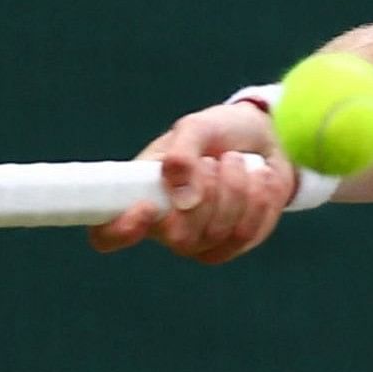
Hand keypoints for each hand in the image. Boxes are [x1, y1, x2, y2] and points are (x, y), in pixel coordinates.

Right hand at [88, 102, 293, 263]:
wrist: (265, 138)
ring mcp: (199, 241)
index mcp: (139, 195)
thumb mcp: (197, 127)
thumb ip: (182, 154)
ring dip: (235, 188)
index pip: (107, 235)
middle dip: (206, 192)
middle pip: (179, 238)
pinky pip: (246, 234)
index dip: (120, 231)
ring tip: (234, 161)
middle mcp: (165, 226)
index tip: (147, 207)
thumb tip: (182, 199)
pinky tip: (257, 179)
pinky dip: (257, 199)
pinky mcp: (233, 244)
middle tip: (212, 160)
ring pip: (218, 234)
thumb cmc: (219, 132)